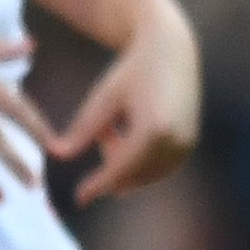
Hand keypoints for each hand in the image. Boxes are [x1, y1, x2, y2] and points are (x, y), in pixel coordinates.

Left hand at [57, 0, 201, 203]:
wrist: (172, 51)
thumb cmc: (132, 71)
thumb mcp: (103, 99)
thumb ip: (82, 130)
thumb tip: (59, 155)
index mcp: (153, 129)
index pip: (120, 169)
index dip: (97, 185)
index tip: (79, 198)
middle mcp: (176, 140)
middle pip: (135, 175)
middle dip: (112, 168)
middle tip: (102, 136)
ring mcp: (187, 142)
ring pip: (149, 174)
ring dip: (126, 164)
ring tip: (113, 131)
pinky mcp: (190, 141)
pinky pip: (161, 166)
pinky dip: (141, 161)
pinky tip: (127, 136)